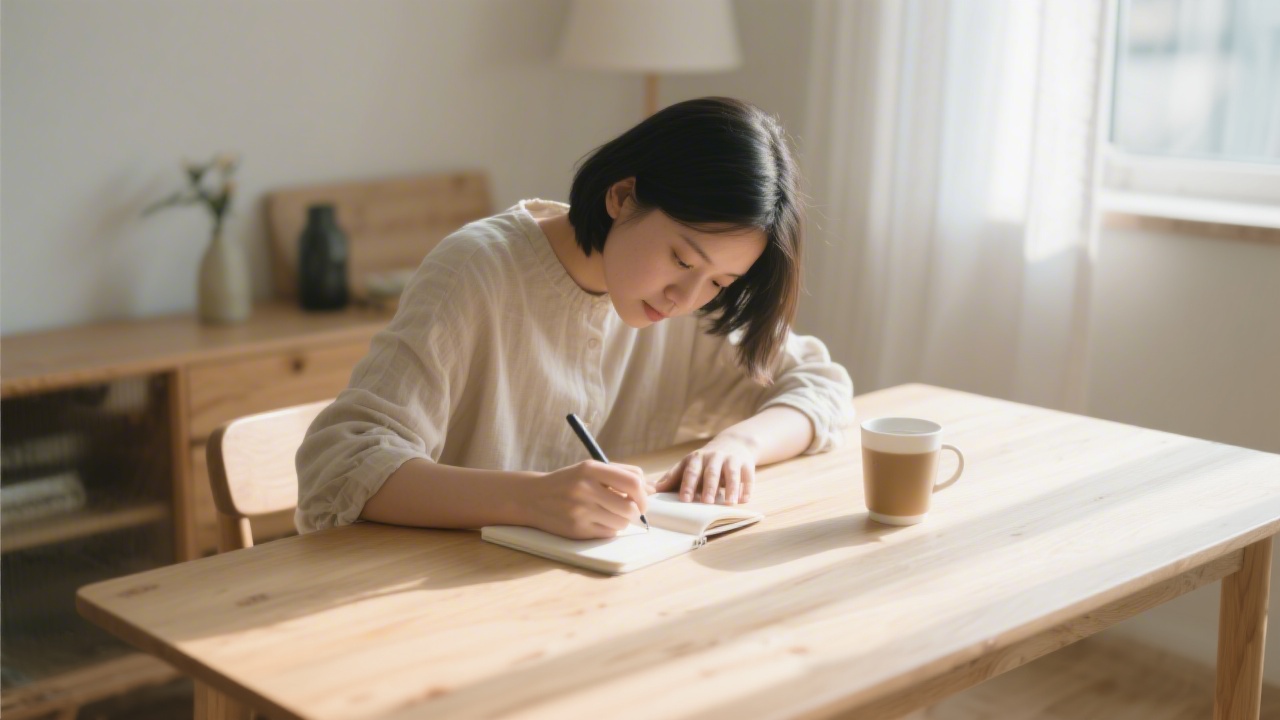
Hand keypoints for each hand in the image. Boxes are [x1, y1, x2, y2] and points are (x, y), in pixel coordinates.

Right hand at [522, 461, 652, 539]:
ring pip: (622, 522)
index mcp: (590, 469)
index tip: (643, 497)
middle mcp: (585, 489)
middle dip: (637, 510)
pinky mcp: (577, 530)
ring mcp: (580, 511)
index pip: (633, 482)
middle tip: (633, 510)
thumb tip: (653, 488)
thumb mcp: (589, 469)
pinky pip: (609, 533)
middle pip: (631, 506)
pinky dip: (610, 528)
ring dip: (623, 520)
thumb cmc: (568, 482)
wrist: (532, 498)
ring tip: (610, 513)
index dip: (644, 493)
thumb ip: (621, 474)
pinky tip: (597, 521)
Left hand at [654, 435, 756, 504]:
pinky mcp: (746, 464)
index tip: (684, 499)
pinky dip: (746, 488)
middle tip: (706, 502)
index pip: (690, 471)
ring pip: (731, 473)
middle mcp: (713, 457)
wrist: (733, 444)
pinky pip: (748, 475)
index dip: (687, 485)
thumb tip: (651, 490)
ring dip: (730, 487)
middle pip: (711, 472)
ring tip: (729, 503)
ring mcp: (731, 459)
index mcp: (696, 459)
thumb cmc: (704, 461)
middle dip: (709, 487)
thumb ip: (672, 478)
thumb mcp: (688, 465)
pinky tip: (744, 499)